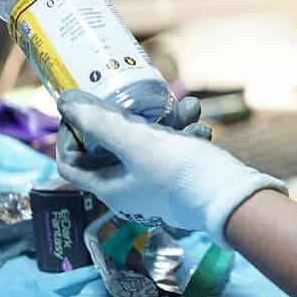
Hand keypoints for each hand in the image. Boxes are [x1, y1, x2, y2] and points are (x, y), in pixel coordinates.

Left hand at [56, 91, 284, 243]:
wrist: (232, 199)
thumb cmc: (180, 174)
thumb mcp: (137, 143)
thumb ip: (100, 123)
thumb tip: (64, 101)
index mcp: (109, 187)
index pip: (71, 161)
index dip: (69, 133)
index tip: (82, 108)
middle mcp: (129, 187)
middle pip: (111, 147)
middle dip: (127, 117)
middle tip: (135, 97)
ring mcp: (155, 182)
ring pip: (149, 143)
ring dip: (165, 120)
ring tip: (188, 108)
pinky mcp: (180, 176)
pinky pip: (174, 148)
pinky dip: (184, 133)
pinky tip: (200, 124)